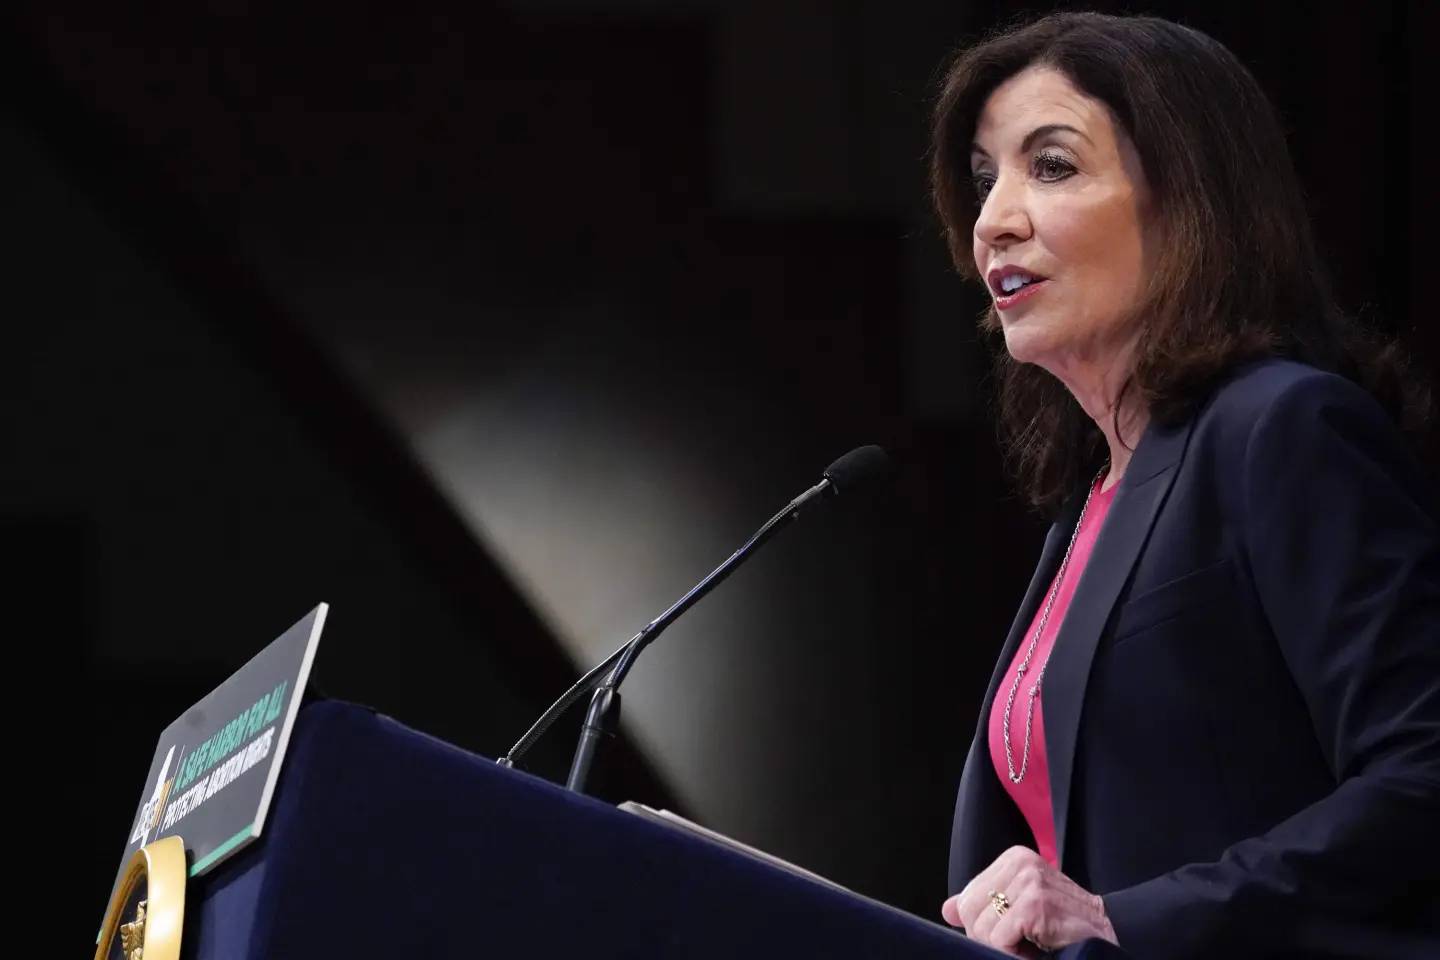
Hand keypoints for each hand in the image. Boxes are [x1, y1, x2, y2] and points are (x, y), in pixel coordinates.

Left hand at [940, 846, 1116, 955]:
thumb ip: (984, 904)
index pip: (968, 898)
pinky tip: (1038, 949)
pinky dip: (1014, 954)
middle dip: (989, 938)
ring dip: (1004, 948)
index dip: (982, 926)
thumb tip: (948, 909)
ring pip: (982, 929)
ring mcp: (1029, 882)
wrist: (1109, 934)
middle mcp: (1021, 863)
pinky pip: (999, 939)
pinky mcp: (1036, 904)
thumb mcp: (1019, 906)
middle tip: (1021, 942)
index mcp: (1014, 858)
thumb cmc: (1064, 924)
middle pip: (970, 912)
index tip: (1013, 931)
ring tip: (1032, 944)